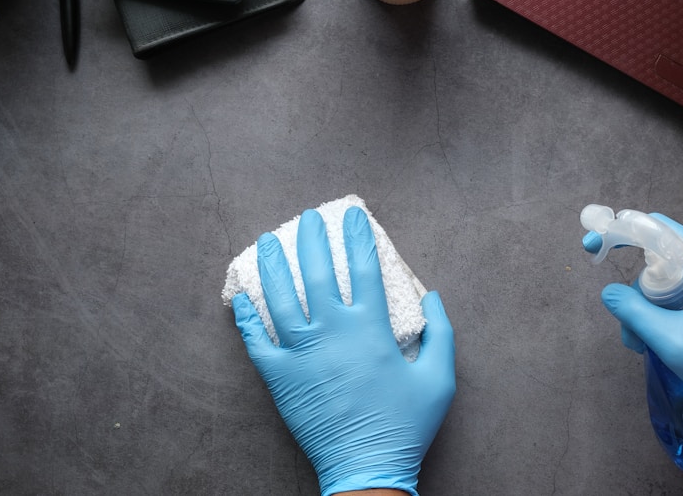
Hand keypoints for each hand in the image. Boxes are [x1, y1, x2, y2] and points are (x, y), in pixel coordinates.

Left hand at [232, 207, 455, 495]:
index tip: (352, 215)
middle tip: (307, 218)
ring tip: (266, 242)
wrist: (367, 469)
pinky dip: (246, 318)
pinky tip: (241, 297)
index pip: (364, 268)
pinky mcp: (280, 378)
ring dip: (273, 266)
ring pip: (280, 298)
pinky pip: (256, 342)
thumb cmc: (406, 425)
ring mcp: (302, 354)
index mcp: (371, 329)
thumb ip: (441, 333)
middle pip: (318, 272)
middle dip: (311, 238)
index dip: (358, 237)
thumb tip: (432, 296)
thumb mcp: (440, 379)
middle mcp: (333, 332)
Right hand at [584, 214, 682, 462]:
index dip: (620, 234)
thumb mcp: (675, 343)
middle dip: (646, 294)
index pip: (659, 230)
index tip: (593, 246)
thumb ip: (635, 313)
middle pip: (672, 260)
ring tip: (661, 347)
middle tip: (636, 337)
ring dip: (667, 307)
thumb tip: (610, 293)